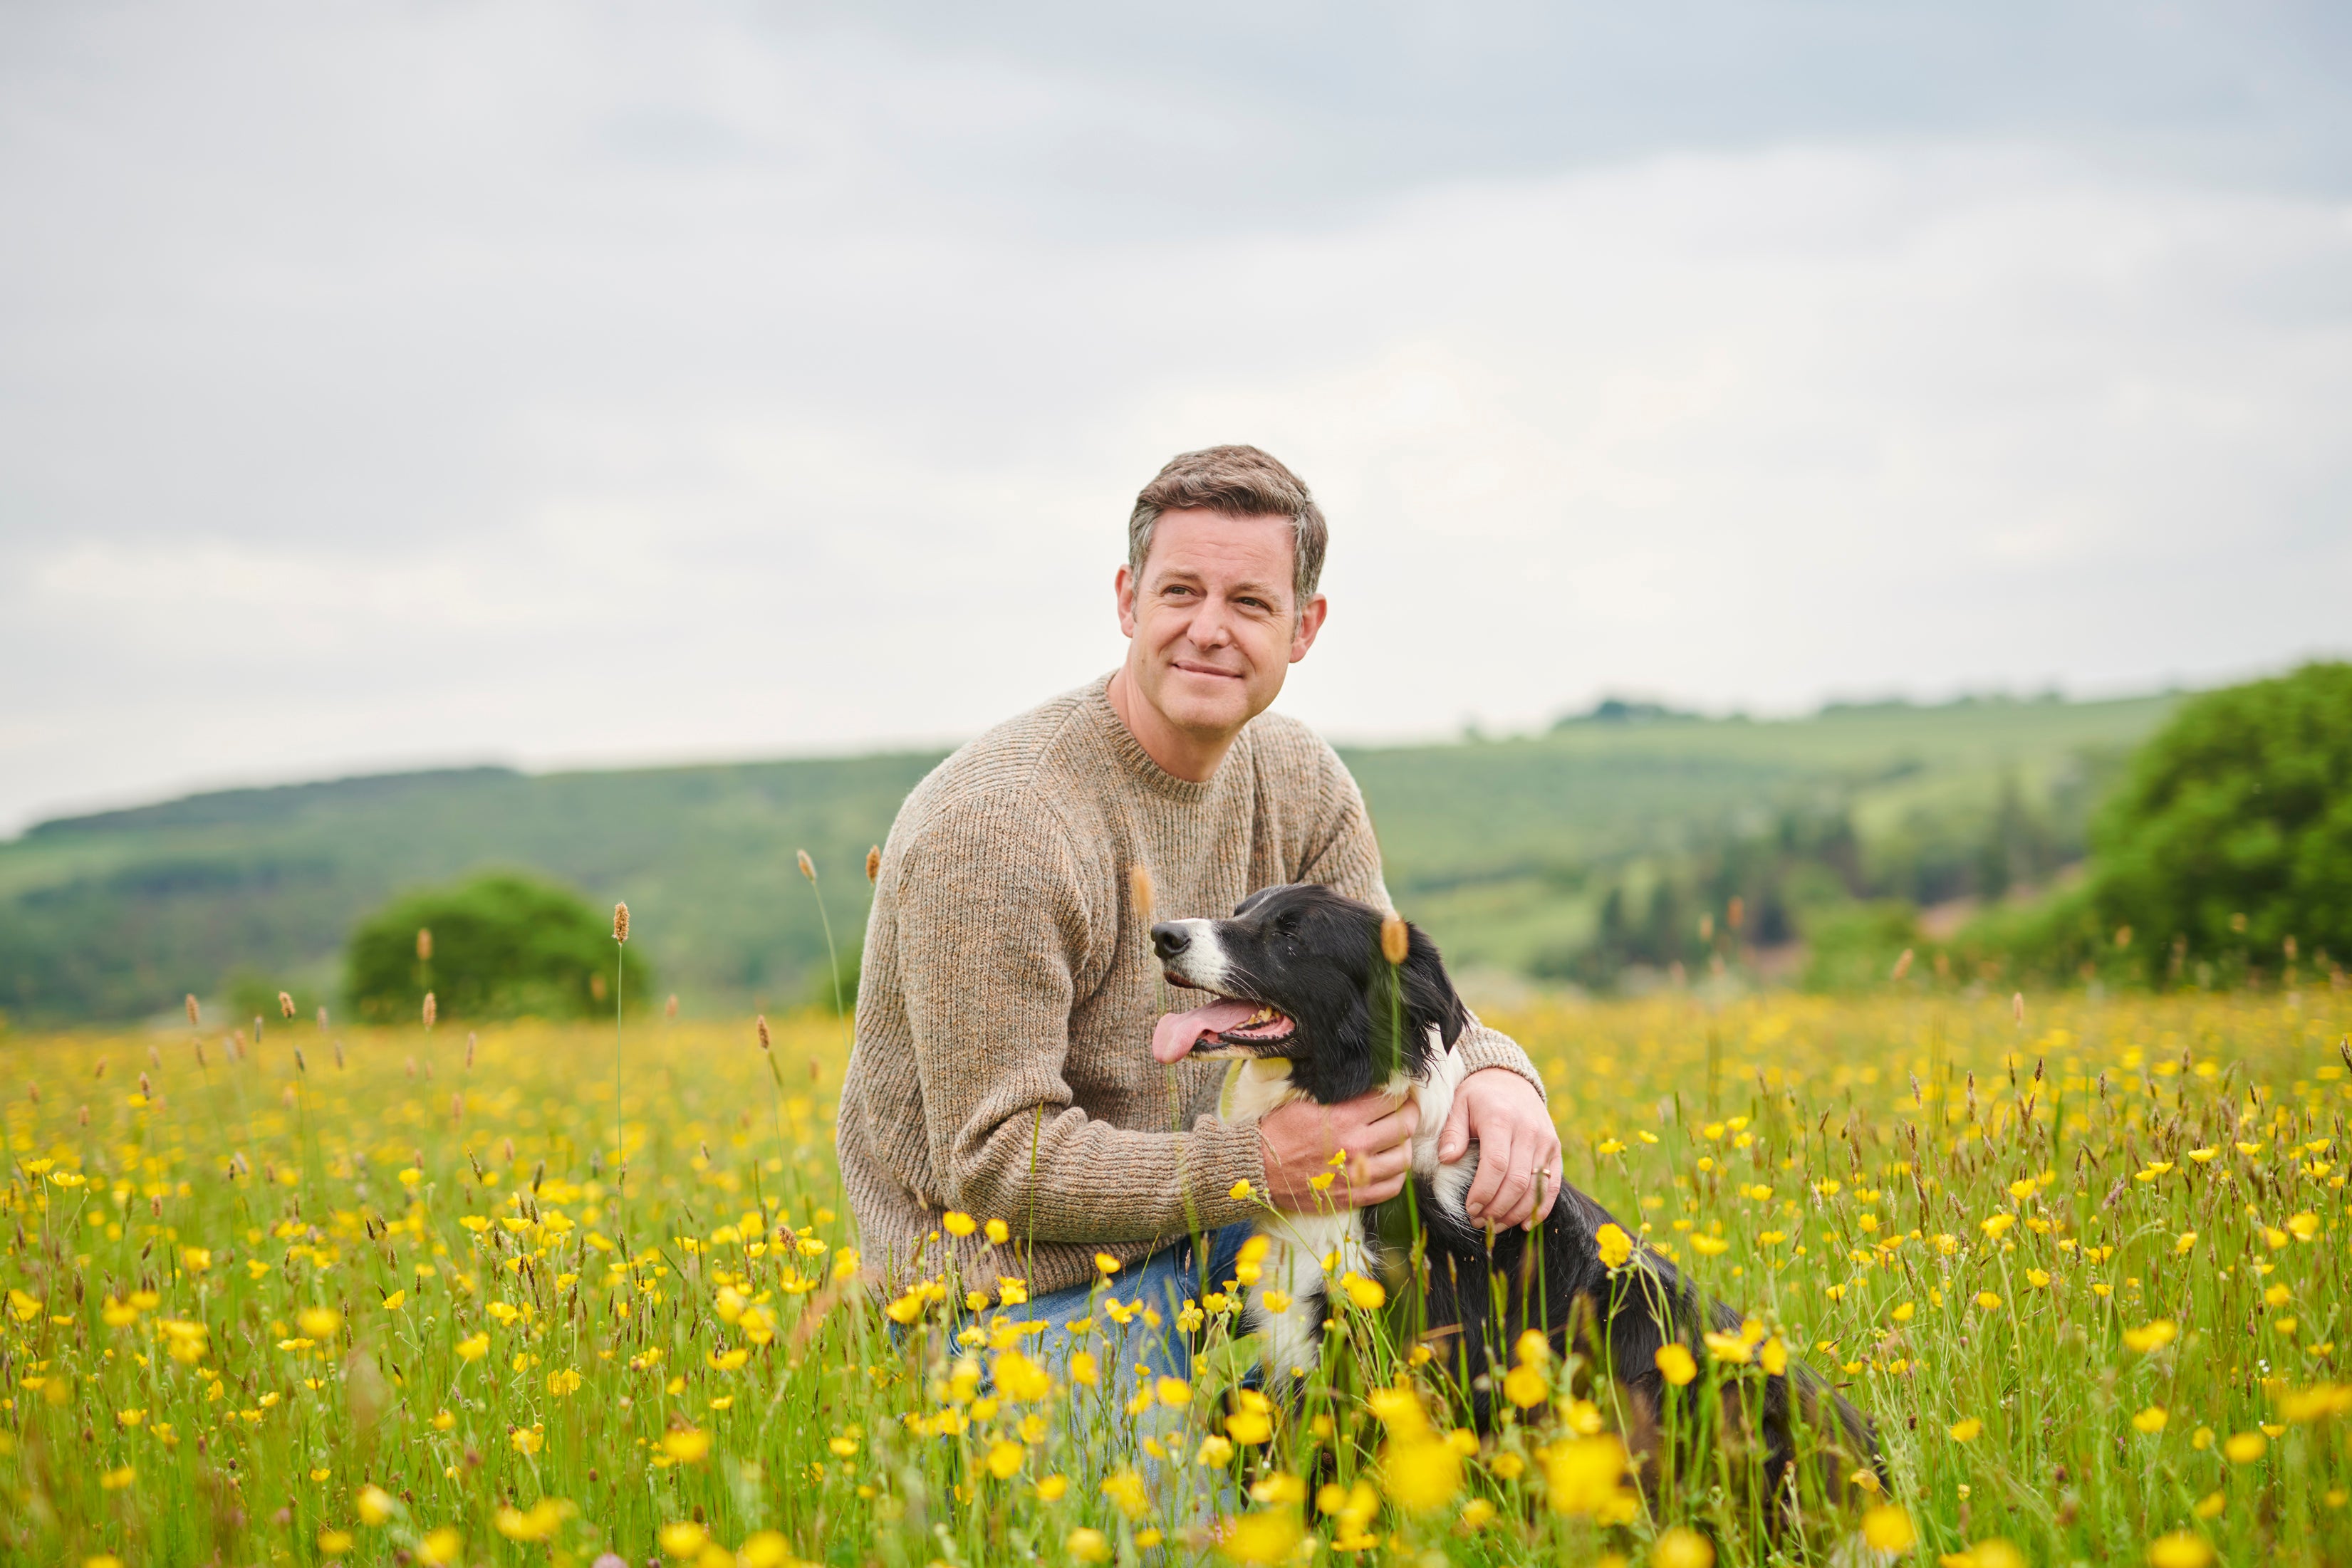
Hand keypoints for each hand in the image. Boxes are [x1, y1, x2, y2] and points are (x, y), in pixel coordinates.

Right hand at [1258, 1091, 1419, 1211]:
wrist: (1258, 1168)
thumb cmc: (1279, 1131)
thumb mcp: (1308, 1102)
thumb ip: (1342, 1095)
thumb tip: (1370, 1083)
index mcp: (1344, 1118)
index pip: (1391, 1100)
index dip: (1400, 1092)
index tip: (1399, 1090)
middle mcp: (1356, 1146)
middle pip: (1404, 1126)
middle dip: (1409, 1113)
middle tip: (1405, 1109)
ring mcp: (1357, 1175)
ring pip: (1404, 1158)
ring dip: (1405, 1145)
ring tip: (1398, 1138)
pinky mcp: (1354, 1197)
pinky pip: (1392, 1187)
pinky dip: (1397, 1175)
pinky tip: (1390, 1165)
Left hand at [1437, 1068, 1561, 1229]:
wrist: (1510, 1079)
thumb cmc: (1478, 1097)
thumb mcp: (1458, 1105)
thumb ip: (1451, 1132)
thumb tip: (1446, 1159)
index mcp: (1501, 1119)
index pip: (1496, 1165)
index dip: (1483, 1192)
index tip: (1470, 1209)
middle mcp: (1528, 1131)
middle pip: (1517, 1181)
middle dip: (1497, 1208)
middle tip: (1479, 1222)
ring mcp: (1545, 1141)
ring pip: (1535, 1187)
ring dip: (1515, 1213)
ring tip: (1495, 1225)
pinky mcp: (1554, 1149)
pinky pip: (1552, 1184)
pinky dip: (1541, 1207)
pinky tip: (1526, 1223)